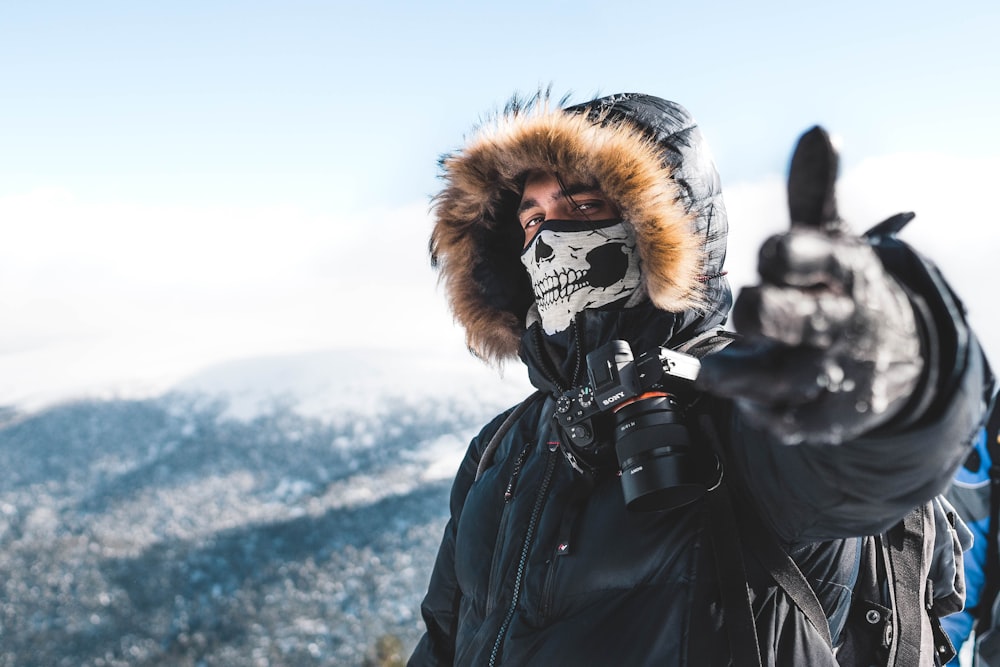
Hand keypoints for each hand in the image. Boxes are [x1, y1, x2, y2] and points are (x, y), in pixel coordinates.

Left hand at [696, 127, 922, 443]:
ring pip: (773, 379)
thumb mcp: (836, 240)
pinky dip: (754, 408)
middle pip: (792, 320)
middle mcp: (841, 326)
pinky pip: (778, 419)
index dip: (789, 254)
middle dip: (763, 313)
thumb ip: (815, 194)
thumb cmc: (845, 289)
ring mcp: (833, 376)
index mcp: (846, 273)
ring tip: (708, 366)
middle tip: (749, 306)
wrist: (900, 357)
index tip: (770, 251)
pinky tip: (744, 394)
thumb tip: (816, 132)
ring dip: (735, 373)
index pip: (816, 258)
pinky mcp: (825, 418)